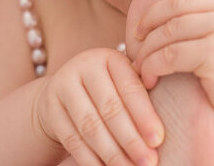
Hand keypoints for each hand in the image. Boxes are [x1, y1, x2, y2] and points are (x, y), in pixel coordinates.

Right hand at [33, 48, 163, 165]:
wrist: (63, 90)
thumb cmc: (107, 88)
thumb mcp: (122, 82)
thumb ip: (141, 95)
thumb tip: (163, 130)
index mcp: (110, 58)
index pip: (130, 88)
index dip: (145, 116)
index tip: (158, 141)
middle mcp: (84, 66)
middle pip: (110, 109)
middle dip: (131, 140)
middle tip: (148, 162)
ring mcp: (63, 86)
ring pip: (90, 126)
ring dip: (112, 154)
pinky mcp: (50, 108)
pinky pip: (72, 139)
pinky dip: (90, 159)